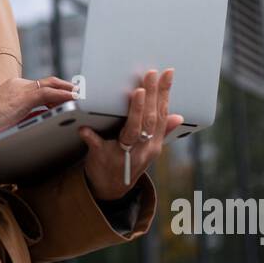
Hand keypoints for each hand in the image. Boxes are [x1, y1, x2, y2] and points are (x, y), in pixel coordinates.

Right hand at [0, 76, 77, 148]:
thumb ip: (22, 117)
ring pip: (51, 85)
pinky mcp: (22, 97)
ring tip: (83, 97)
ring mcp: (19, 89)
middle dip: (66, 88)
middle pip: (48, 83)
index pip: (40, 87)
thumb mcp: (5, 120)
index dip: (56, 91)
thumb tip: (38, 119)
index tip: (68, 97)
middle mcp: (16, 85)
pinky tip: (74, 100)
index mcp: (11, 89)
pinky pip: (49, 93)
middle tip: (82, 94)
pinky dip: (64, 95)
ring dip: (69, 91)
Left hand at [78, 68, 182, 200]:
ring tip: (137, 92)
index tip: (167, 74)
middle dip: (151, 95)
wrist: (110, 189)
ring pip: (131, 131)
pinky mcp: (102, 159)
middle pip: (149, 121)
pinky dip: (91, 136)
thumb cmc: (128, 162)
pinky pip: (97, 146)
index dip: (165, 94)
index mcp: (153, 144)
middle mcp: (141, 150)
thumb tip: (178, 116)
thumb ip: (162, 132)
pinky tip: (85, 127)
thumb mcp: (148, 149)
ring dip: (135, 111)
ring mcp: (122, 155)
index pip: (161, 115)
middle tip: (150, 74)